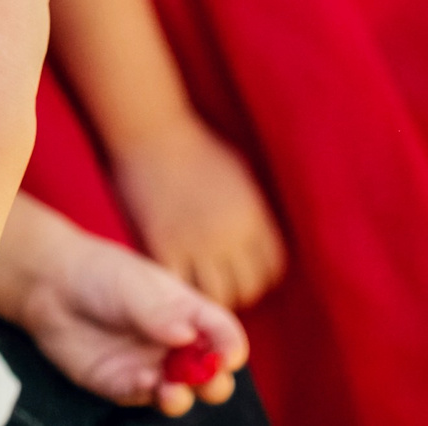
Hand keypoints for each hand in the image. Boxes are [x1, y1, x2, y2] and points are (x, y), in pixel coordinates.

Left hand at [13, 220, 247, 416]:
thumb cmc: (99, 274)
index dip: (230, 346)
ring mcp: (149, 365)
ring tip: (173, 391)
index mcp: (187, 312)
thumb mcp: (132, 283)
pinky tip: (141, 381)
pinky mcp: (121, 383)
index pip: (220, 332)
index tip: (229, 357)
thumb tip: (188, 337)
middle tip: (210, 381)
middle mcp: (174, 344)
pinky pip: (140, 395)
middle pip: (208, 371)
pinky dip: (145, 393)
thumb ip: (159, 312)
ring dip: (181, 396)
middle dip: (215, 381)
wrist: (51, 285)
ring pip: (179, 391)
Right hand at [109, 118, 284, 308]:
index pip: (273, 268)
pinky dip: (179, 291)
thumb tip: (261, 244)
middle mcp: (231, 233)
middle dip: (239, 291)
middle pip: (249, 288)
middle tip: (221, 285)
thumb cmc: (198, 146)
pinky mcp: (163, 245)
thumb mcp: (242, 172)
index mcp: (254, 215)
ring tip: (199, 289)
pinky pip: (179, 287)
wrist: (153, 131)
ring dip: (211, 297)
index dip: (261, 276)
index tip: (245, 273)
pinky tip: (175, 282)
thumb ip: (255, 211)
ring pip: (217, 297)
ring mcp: (197, 242)